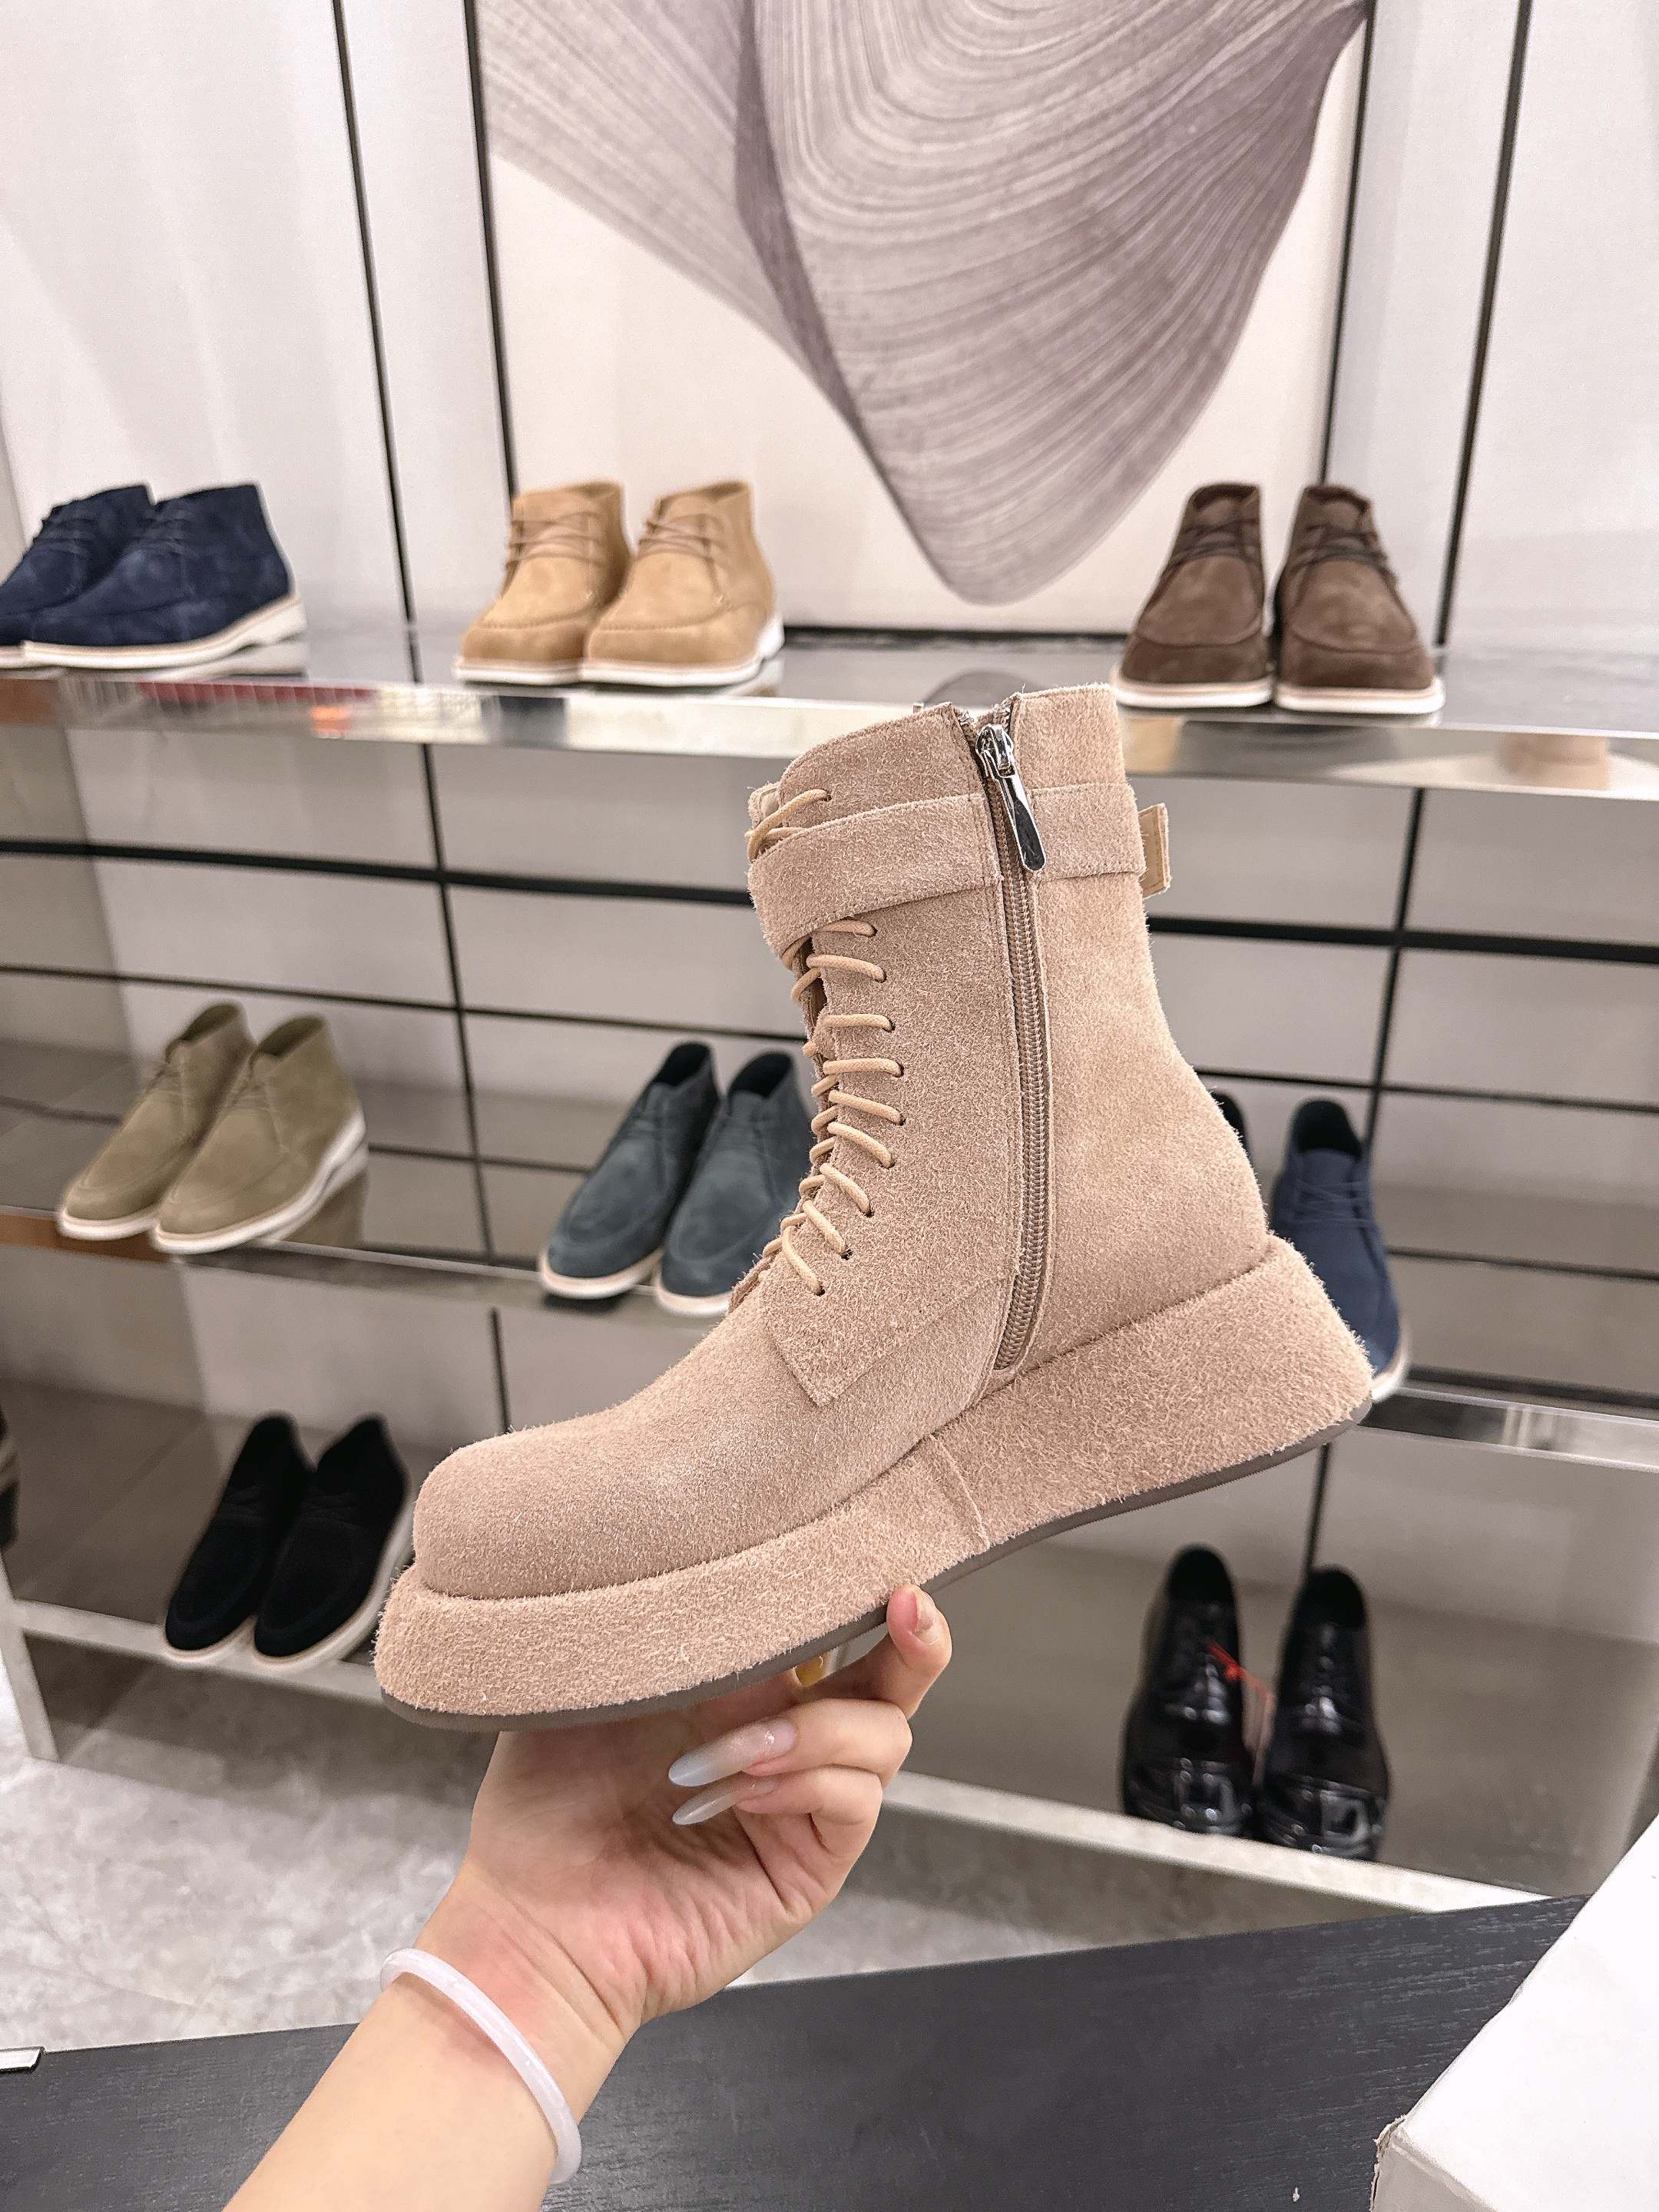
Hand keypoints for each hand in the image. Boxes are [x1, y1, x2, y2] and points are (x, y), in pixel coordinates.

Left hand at [418, 1587, 950, 2103]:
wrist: (531, 1921)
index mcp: (740, 1685)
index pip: (829, 1628)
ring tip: (738, 1752)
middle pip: (893, 1679)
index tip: (864, 1553)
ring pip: (885, 1737)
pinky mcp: (809, 1866)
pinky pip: (854, 1802)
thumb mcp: (598, 1681)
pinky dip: (810, 1781)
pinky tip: (745, 1790)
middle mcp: (785, 1736)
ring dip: (817, 1728)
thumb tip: (712, 1554)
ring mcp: (802, 1803)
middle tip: (906, 1607)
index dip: (860, 1590)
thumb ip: (662, 1624)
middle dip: (916, 1640)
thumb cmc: (544, 1800)